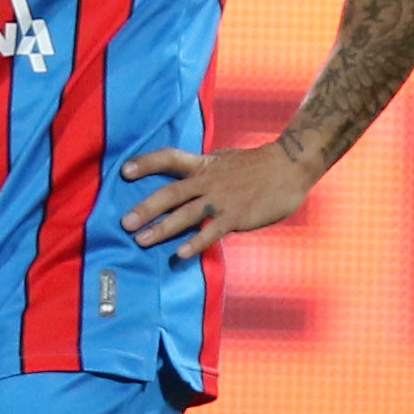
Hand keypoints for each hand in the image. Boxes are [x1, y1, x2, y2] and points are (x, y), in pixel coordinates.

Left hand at [117, 139, 315, 262]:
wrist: (289, 167)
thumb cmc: (255, 166)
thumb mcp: (223, 161)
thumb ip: (202, 171)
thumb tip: (183, 181)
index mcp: (203, 165)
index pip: (169, 158)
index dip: (146, 163)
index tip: (124, 171)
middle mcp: (207, 181)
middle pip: (170, 193)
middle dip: (146, 208)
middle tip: (125, 223)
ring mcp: (221, 200)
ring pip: (185, 215)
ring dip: (162, 228)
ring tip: (141, 240)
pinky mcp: (235, 217)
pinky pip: (211, 232)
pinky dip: (195, 243)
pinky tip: (180, 254)